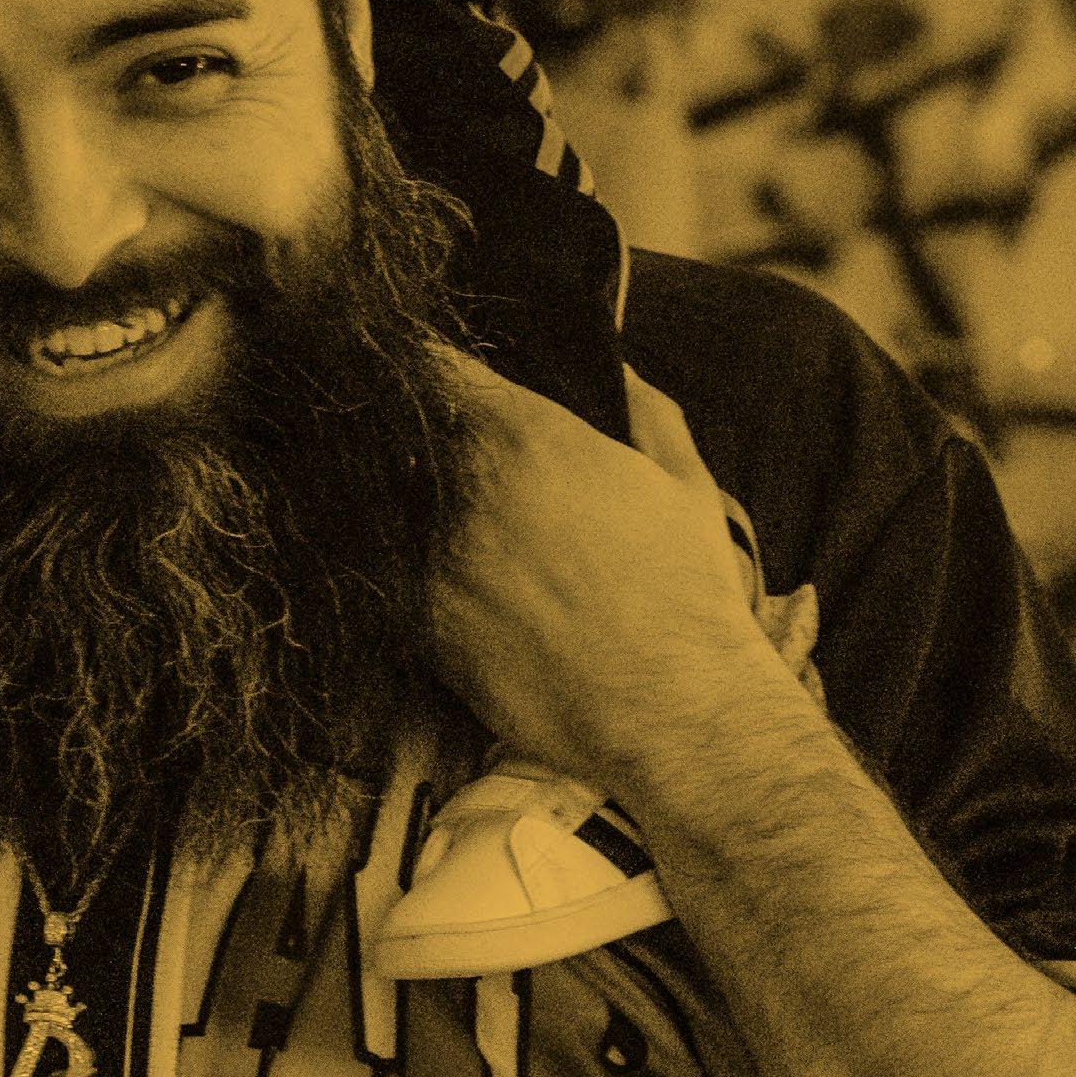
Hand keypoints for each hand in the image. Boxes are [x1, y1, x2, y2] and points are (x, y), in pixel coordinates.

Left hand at [431, 350, 787, 794]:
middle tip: (445, 454)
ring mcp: (431, 558)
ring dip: (404, 502)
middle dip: (418, 435)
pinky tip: (456, 584)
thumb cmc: (687, 595)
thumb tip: (616, 364)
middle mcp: (462, 488)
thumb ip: (644, 408)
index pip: (436, 366)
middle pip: (403, 433)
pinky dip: (410, 567)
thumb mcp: (686, 483)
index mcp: (525, 437)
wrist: (671, 712)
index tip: (437, 376)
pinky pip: (393, 574)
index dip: (431, 365)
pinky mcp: (419, 624)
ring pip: (387, 502)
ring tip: (454, 524)